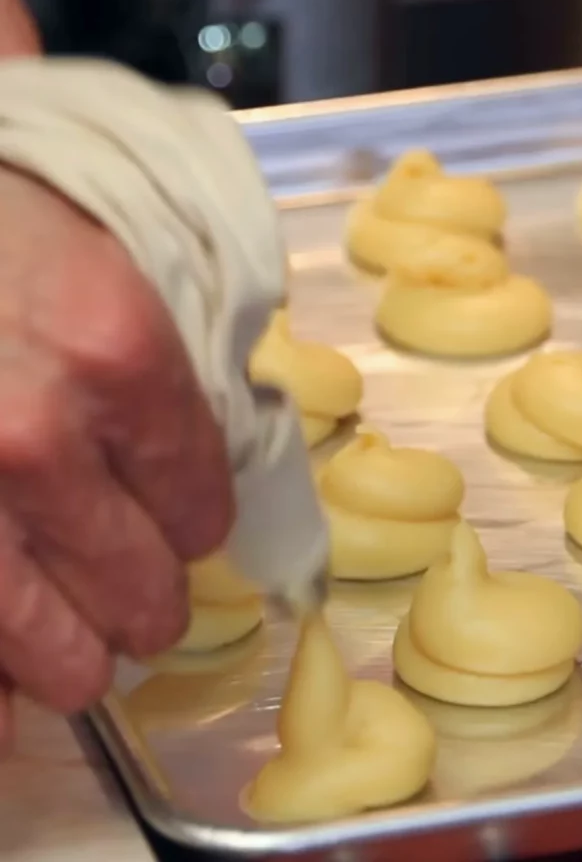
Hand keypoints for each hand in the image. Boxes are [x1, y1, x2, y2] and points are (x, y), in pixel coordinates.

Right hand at [0, 167, 233, 745]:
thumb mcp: (110, 269)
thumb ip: (164, 381)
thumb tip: (194, 486)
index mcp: (122, 356)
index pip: (203, 502)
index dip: (194, 524)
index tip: (182, 525)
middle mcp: (38, 437)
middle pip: (140, 591)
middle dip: (146, 603)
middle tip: (138, 599)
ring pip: (54, 654)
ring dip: (77, 654)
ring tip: (79, 647)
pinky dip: (6, 670)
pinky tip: (18, 663)